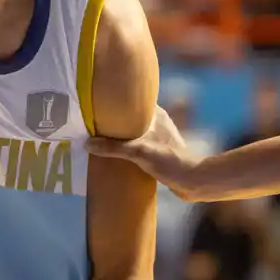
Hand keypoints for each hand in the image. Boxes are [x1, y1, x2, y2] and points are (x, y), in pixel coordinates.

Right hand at [87, 105, 203, 198]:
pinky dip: (128, 147)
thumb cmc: (169, 160)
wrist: (191, 182)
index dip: (121, 98)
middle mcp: (158, 123)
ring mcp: (159, 138)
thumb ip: (114, 147)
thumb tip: (88, 143)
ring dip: (122, 135)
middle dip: (117, 118)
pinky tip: (116, 154)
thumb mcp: (139, 151)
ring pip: (136, 132)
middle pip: (133, 116)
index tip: (102, 100)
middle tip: (96, 120)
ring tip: (102, 136)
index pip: (136, 99)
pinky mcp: (159, 153)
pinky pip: (138, 145)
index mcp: (156, 114)